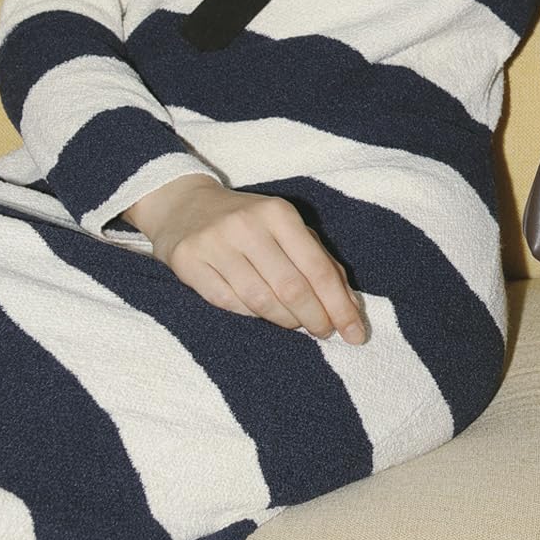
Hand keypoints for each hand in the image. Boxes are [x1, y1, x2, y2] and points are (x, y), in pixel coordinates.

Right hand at [131, 175, 368, 343]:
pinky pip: (228, 303)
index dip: (339, 306)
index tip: (355, 333)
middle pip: (291, 288)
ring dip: (286, 320)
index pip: (317, 268)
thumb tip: (351, 308)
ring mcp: (215, 244)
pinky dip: (251, 315)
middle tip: (325, 332)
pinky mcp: (188, 262)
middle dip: (315, 318)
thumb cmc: (249, 222)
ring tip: (296, 323)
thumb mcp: (287, 229)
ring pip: (260, 301)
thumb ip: (321, 262)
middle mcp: (247, 225)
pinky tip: (261, 313)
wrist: (184, 206)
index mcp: (279, 213)